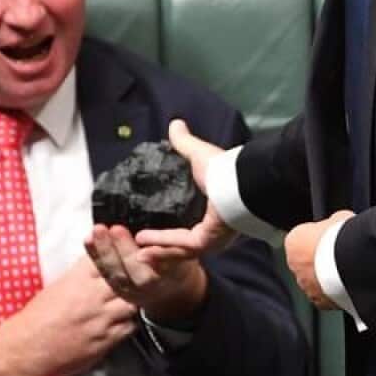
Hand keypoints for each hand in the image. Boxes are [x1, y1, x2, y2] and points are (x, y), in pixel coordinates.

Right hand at [0, 256, 136, 375]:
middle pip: (126, 277)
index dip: (121, 251)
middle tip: (141, 271)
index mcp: (78, 279)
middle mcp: (92, 297)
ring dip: (136, 298)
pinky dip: (131, 320)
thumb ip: (83, 272)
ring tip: (136, 296)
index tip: (127, 250)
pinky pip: (129, 326)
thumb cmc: (37, 318)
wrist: (24, 350)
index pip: (109, 257)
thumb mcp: (59, 285)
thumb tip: (102, 260)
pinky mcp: (105, 341)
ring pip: (133, 301)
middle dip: (135, 272)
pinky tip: (126, 318)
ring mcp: (101, 320)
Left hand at [85, 224, 207, 321]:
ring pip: (118, 274)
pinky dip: (95, 255)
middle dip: (125, 250)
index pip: (168, 263)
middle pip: (138, 272)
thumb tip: (163, 224)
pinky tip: (88, 239)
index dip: (157, 254)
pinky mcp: (119, 288)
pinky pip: (105, 272)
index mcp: (175, 273)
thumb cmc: (177, 260)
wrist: (170, 289)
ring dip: (105, 252)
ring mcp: (134, 290)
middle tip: (116, 228)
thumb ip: (174, 244)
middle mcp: (153, 286)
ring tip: (97, 230)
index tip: (144, 242)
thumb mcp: (185, 249)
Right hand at [133, 120, 237, 255]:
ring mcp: (211, 239)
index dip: (166, 232)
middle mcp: (212, 230)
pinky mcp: (207, 241)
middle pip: (181, 245)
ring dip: (156, 249)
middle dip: (158, 249)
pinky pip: (181, 244)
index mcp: (211, 214)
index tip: (144, 230)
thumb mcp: (198, 154)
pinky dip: (162, 241)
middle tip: (135, 248)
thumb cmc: (222, 170)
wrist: (240, 180)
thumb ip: (184, 143)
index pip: (186, 227)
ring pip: (178, 249)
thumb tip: (175, 123)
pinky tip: (142, 241)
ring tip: (135, 251)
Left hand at [283, 210, 354, 309]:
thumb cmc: (345, 236)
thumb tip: (338, 224)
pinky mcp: (320, 302)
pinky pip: (326, 297)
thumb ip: (333, 223)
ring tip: (349, 271)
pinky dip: (335, 293)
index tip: (334, 237)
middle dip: (321, 260)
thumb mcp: (339, 218)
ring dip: (327, 278)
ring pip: (315, 281)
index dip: (320, 238)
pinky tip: (350, 284)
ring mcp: (306, 286)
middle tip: (342, 255)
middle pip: (307, 262)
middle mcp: (295, 265)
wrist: (356, 262)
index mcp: (294, 241)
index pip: (303, 238)